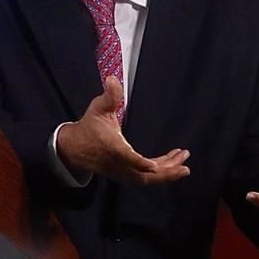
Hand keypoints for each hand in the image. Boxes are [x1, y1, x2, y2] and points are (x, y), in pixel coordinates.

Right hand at [57, 76, 190, 184]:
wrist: (75, 148)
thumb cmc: (89, 127)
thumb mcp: (98, 108)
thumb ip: (109, 95)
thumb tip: (112, 79)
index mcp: (112, 147)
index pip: (126, 157)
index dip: (139, 163)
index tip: (153, 166)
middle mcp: (118, 164)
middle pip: (143, 176)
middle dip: (165, 172)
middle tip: (184, 165)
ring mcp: (122, 172)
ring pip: (147, 179)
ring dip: (167, 173)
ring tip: (184, 164)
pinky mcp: (126, 174)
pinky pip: (146, 178)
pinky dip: (161, 172)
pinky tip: (172, 162)